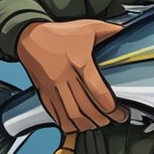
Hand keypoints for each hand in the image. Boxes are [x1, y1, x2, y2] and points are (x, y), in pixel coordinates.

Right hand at [17, 19, 128, 133]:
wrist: (28, 37)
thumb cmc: (59, 33)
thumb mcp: (86, 27)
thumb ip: (107, 30)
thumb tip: (125, 30)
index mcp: (79, 61)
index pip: (96, 90)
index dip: (110, 106)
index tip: (119, 112)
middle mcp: (64, 76)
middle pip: (85, 107)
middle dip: (102, 118)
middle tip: (114, 119)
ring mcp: (52, 86)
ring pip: (70, 114)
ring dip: (86, 124)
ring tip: (98, 123)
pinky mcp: (43, 92)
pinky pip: (55, 113)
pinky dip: (67, 123)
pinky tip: (77, 126)